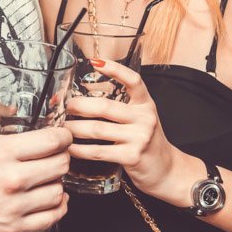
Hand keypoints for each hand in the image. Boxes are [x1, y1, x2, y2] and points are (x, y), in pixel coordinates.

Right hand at [0, 106, 71, 231]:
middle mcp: (11, 180)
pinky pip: (51, 216)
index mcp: (1, 152)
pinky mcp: (13, 226)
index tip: (63, 136)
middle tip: (58, 155)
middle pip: (60, 165)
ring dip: (58, 182)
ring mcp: (13, 206)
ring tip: (50, 176)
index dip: (63, 136)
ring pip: (58, 191)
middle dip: (62, 157)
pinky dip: (57, 206)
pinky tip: (52, 197)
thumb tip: (1, 100)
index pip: (52, 141)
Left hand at [65, 58, 176, 196]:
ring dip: (75, 129)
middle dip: (79, 106)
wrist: (167, 169)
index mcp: (146, 104)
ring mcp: (140, 138)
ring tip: (64, 129)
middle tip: (66, 107)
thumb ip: (120, 108)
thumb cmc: (146, 141)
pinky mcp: (132, 157)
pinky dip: (80, 150)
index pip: (133, 80)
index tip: (95, 62)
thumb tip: (84, 100)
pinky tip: (71, 148)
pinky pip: (99, 151)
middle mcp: (145, 118)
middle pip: (105, 106)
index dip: (115, 69)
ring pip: (98, 129)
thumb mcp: (141, 119)